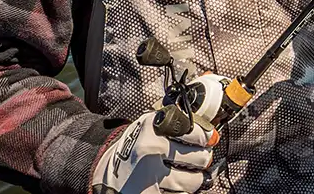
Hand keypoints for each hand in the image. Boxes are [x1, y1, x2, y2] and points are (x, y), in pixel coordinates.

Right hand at [91, 110, 219, 193]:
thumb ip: (175, 126)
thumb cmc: (132, 148)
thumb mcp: (149, 128)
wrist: (102, 171)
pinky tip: (175, 186)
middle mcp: (151, 151)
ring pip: (193, 181)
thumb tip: (211, 135)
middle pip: (199, 158)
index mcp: (151, 129)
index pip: (194, 132)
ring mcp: (149, 177)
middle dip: (202, 159)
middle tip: (200, 158)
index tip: (208, 139)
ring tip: (189, 175)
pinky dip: (182, 192)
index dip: (205, 137)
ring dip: (195, 179)